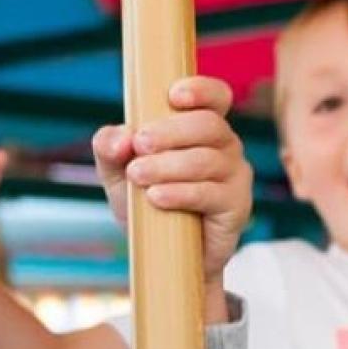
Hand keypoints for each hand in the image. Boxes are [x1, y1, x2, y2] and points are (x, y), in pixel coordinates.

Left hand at [92, 76, 251, 283]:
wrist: (164, 258)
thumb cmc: (145, 205)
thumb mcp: (119, 173)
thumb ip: (110, 149)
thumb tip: (119, 137)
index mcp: (202, 128)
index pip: (215, 97)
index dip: (201, 90)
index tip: (173, 95)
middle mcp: (225, 146)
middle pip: (208, 125)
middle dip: (170, 132)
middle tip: (139, 145)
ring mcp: (235, 176)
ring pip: (208, 159)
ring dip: (169, 165)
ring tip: (139, 175)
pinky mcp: (236, 207)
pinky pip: (211, 193)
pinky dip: (181, 193)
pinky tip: (156, 197)